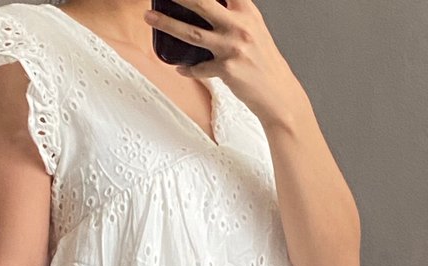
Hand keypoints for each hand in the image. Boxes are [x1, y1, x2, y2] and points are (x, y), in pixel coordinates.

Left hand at [143, 0, 302, 126]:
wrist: (278, 94)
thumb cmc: (264, 63)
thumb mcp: (254, 30)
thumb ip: (235, 15)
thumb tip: (210, 8)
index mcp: (247, 11)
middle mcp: (239, 25)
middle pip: (201, 2)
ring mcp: (232, 47)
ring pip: (191, 32)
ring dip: (167, 24)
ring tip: (149, 17)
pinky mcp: (227, 69)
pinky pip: (198, 67)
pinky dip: (188, 69)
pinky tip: (180, 68)